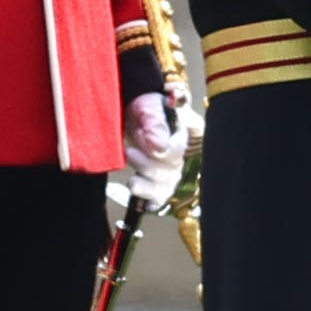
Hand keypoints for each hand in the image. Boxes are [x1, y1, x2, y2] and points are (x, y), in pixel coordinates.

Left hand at [122, 91, 197, 209]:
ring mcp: (169, 170)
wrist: (130, 112)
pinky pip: (159, 197)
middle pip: (171, 171)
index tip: (146, 143)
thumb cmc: (142, 107)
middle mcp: (179, 154)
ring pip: (165, 186)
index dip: (162, 152)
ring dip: (147, 187)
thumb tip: (159, 145)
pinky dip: (152, 201)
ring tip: (133, 181)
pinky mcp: (157, 182)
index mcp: (181, 133)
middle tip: (130, 151)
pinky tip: (146, 205)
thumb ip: (154, 121)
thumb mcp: (147, 106)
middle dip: (148, 166)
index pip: (177, 149)